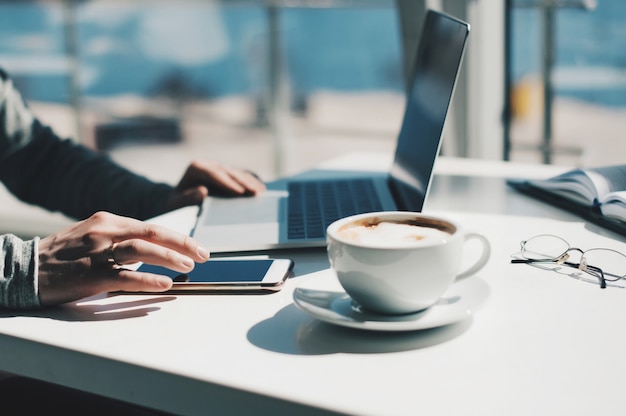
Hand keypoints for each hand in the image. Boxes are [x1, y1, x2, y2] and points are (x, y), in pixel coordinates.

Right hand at [37, 211, 210, 305]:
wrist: (25, 268)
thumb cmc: (63, 255)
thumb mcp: (93, 236)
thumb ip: (121, 238)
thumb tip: (153, 249)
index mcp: (108, 221)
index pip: (152, 225)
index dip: (178, 236)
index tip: (197, 246)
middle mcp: (105, 231)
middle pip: (153, 233)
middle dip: (183, 243)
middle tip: (204, 254)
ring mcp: (98, 252)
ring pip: (142, 249)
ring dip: (170, 258)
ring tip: (189, 267)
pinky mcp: (90, 274)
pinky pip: (125, 275)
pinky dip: (148, 279)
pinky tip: (165, 284)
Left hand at [164, 161, 265, 211]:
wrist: (177, 199)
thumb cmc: (176, 202)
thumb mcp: (176, 203)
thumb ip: (187, 198)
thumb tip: (203, 191)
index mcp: (196, 168)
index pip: (214, 173)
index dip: (228, 182)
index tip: (240, 192)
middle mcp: (208, 164)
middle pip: (228, 172)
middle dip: (243, 182)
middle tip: (256, 192)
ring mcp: (218, 167)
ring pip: (236, 172)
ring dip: (249, 181)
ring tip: (261, 191)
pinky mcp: (225, 172)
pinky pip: (240, 175)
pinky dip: (250, 180)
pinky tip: (260, 187)